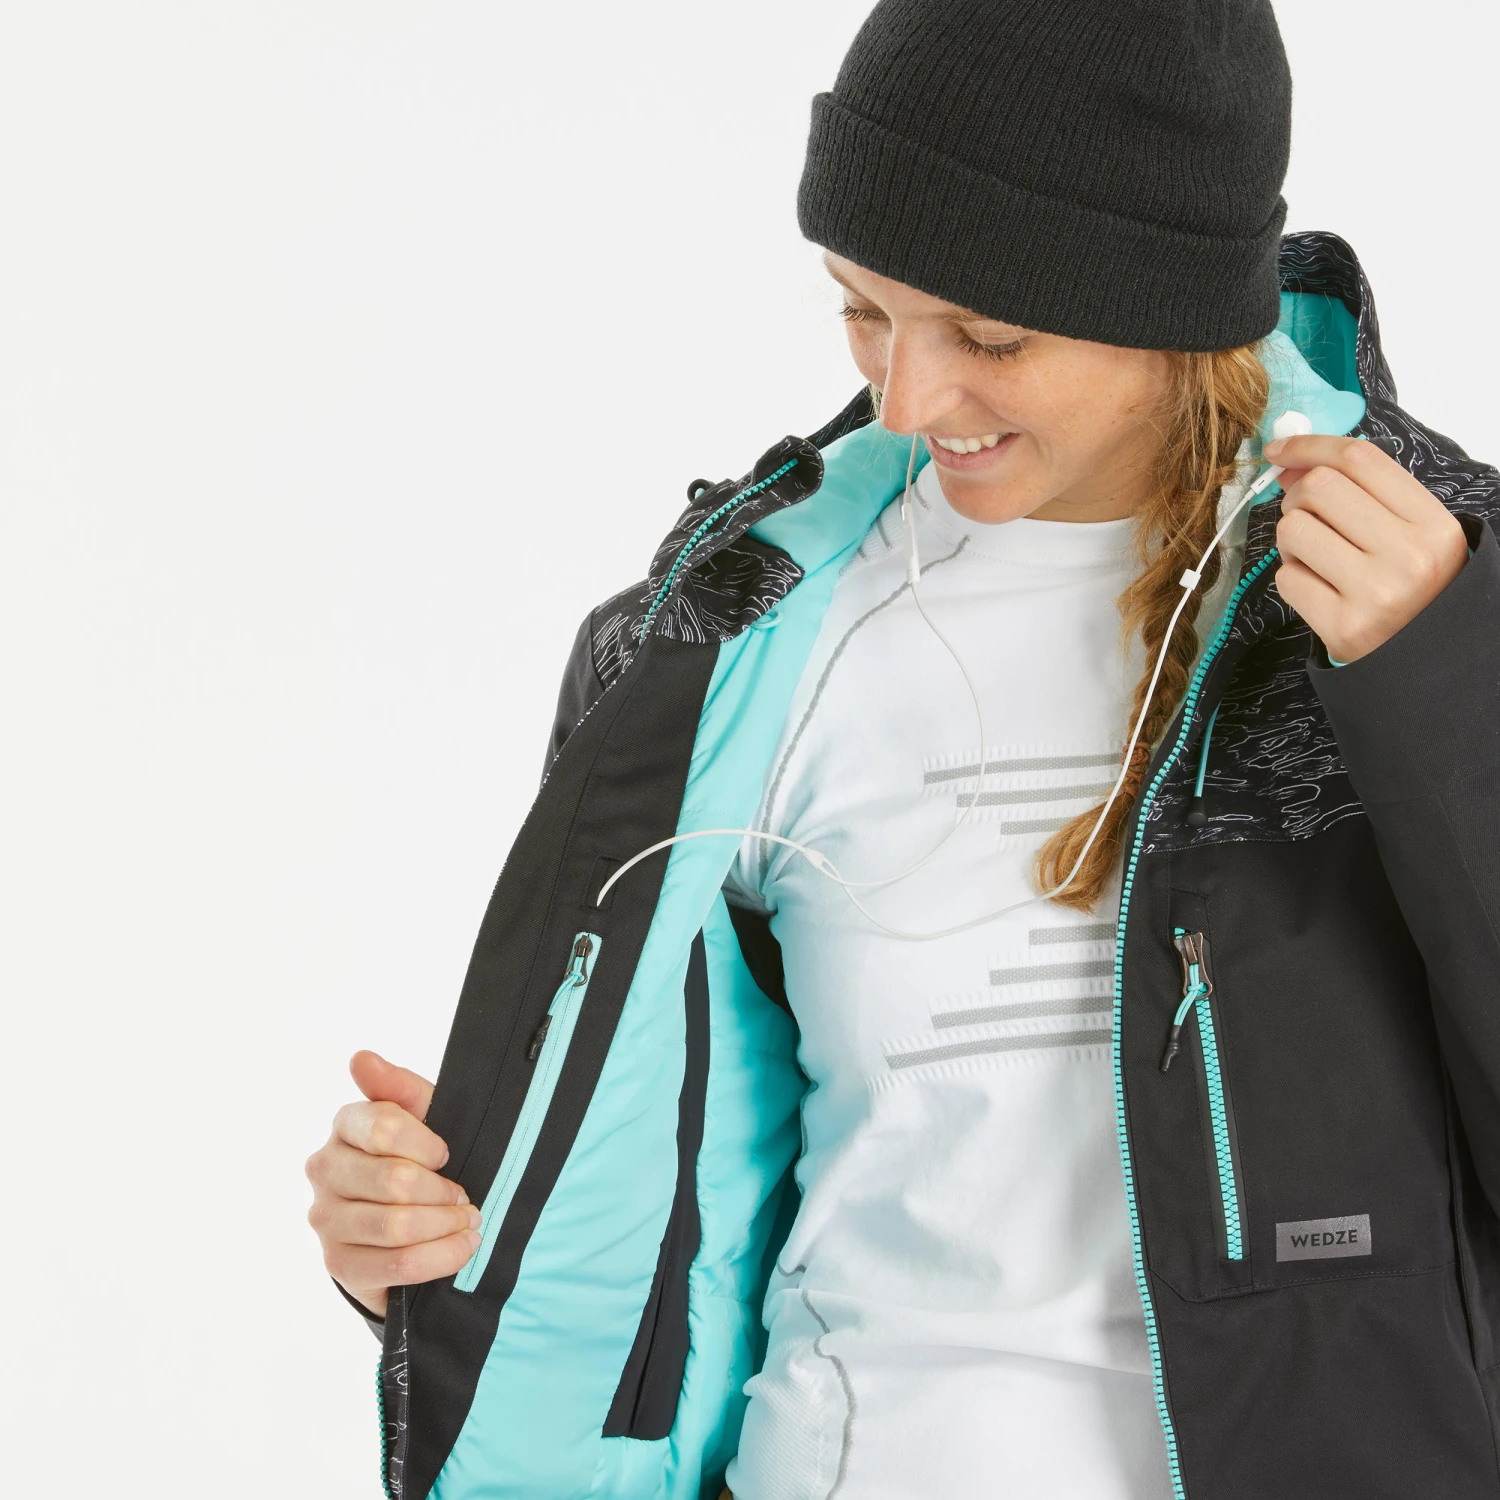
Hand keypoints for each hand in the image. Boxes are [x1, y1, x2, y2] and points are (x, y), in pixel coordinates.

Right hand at [305, 1050, 479, 1318]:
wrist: (405, 1218)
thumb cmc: (418, 1156)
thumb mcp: (421, 1114)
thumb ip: (399, 1087)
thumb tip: (361, 1058)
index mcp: (345, 1124)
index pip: (384, 1127)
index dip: (427, 1145)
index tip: (447, 1154)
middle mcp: (325, 1169)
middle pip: (394, 1180)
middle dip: (442, 1191)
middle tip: (464, 1197)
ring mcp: (326, 1219)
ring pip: (396, 1226)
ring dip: (446, 1225)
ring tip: (468, 1221)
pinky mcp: (340, 1263)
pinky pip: (397, 1265)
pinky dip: (441, 1257)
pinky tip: (462, 1246)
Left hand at [1267, 433, 1468, 663]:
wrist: (1424, 659)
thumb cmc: (1411, 588)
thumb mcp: (1411, 533)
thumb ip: (1362, 493)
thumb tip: (1292, 463)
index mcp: (1432, 524)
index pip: (1359, 459)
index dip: (1310, 446)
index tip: (1280, 450)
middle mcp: (1408, 555)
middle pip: (1319, 488)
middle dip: (1297, 498)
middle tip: (1307, 517)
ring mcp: (1375, 593)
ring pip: (1294, 530)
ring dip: (1291, 540)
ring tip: (1315, 557)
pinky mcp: (1342, 626)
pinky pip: (1286, 578)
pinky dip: (1293, 578)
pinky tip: (1319, 590)